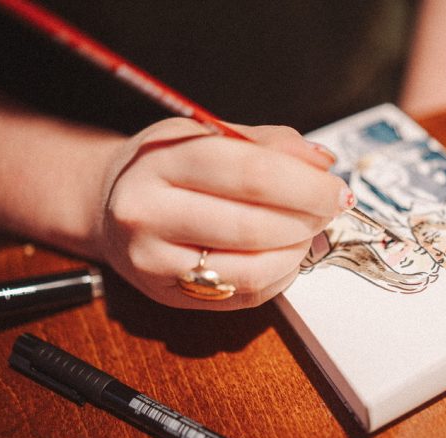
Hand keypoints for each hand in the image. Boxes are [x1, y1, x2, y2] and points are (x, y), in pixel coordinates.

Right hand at [96, 117, 350, 309]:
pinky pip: (244, 295)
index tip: (337, 189)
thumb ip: (270, 144)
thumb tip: (323, 164)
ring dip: (297, 252)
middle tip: (329, 210)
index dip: (307, 185)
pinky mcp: (170, 296)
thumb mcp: (208, 134)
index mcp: (162, 162)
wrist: (109, 204)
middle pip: (254, 225)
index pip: (252, 174)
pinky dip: (279, 276)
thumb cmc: (168, 167)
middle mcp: (149, 214)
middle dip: (308, 220)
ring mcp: (155, 262)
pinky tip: (284, 255)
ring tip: (306, 232)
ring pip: (251, 270)